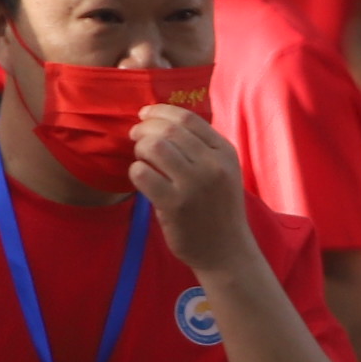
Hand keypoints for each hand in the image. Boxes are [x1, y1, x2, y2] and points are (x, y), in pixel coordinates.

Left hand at [129, 104, 251, 273]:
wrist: (226, 250)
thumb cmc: (219, 209)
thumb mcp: (223, 172)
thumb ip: (202, 148)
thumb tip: (162, 122)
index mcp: (225, 153)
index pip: (188, 119)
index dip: (160, 111)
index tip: (145, 114)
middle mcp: (213, 165)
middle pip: (168, 130)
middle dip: (144, 128)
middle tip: (135, 136)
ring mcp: (194, 185)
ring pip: (154, 148)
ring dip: (140, 148)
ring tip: (140, 158)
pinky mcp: (175, 205)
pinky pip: (142, 174)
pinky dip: (136, 171)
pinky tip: (141, 178)